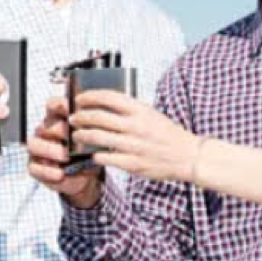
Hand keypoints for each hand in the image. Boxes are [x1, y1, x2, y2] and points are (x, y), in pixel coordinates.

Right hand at [27, 97, 103, 208]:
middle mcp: (45, 132)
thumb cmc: (88, 152)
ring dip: (49, 149)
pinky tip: (60, 174)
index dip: (58, 104)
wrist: (86, 176)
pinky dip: (47, 171)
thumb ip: (90, 130)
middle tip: (70, 136)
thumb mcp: (93, 141)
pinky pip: (34, 168)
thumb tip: (90, 123)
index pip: (53, 106)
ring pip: (34, 145)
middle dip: (58, 130)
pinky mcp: (35, 167)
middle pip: (45, 126)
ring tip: (64, 156)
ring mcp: (38, 150)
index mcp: (58, 120)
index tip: (68, 107)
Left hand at [67, 91, 202, 183]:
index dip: (90, 96)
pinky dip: (95, 154)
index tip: (80, 99)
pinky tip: (92, 153)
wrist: (188, 156)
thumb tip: (107, 104)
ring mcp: (133, 146)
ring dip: (82, 135)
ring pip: (97, 137)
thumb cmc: (169, 135)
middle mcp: (135, 126)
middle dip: (80, 116)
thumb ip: (131, 110)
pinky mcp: (132, 163)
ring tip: (77, 135)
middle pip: (98, 117)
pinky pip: (105, 157)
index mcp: (140, 111)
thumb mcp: (152, 115)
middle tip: (73, 118)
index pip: (108, 97)